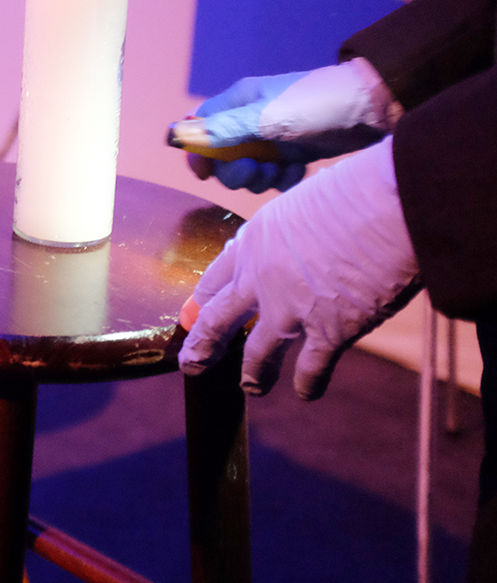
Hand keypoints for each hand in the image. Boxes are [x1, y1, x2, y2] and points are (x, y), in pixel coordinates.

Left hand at [178, 137, 419, 399]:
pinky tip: (306, 392)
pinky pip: (310, 368)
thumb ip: (290, 231)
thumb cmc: (357, 190)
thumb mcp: (303, 201)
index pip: (215, 277)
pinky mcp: (328, 332)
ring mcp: (290, 309)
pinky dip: (307, 383)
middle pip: (219, 320)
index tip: (191, 316)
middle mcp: (262, 279)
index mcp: (254, 241)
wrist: (390, 206)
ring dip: (253, 374)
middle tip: (192, 364)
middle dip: (203, 345)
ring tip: (250, 388)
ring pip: (257, 353)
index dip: (201, 301)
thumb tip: (296, 240)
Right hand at [179, 59, 397, 192]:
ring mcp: (273, 138)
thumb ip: (223, 130)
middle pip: (222, 157)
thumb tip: (177, 135)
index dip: (197, 152)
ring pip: (248, 171)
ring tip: (287, 169)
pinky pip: (274, 177)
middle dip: (236, 171)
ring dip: (263, 178)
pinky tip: (300, 172)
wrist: (375, 108)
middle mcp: (250, 120)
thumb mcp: (268, 118)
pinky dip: (284, 180)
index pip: (200, 128)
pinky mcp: (294, 153)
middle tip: (258, 170)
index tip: (206, 173)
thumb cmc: (318, 104)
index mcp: (238, 102)